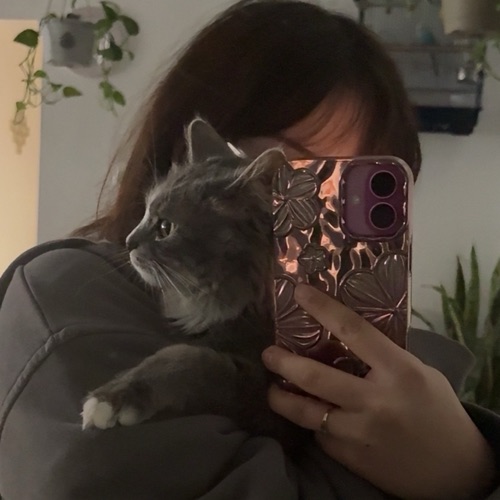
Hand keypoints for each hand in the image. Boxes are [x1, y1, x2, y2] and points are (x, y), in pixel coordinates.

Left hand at [262, 285, 495, 499]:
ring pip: (307, 413)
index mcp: (398, 371)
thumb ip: (383, 358)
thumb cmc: (439, 412)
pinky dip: (316, 425)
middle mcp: (375, 401)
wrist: (457, 473)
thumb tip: (343, 340)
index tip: (299, 292)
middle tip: (269, 353)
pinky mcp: (352, 459)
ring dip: (282, 399)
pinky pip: (322, 437)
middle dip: (284, 362)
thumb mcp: (419, 373)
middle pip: (315, 377)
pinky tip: (315, 418)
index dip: (322, 308)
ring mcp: (360, 433)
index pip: (353, 331)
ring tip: (273, 389)